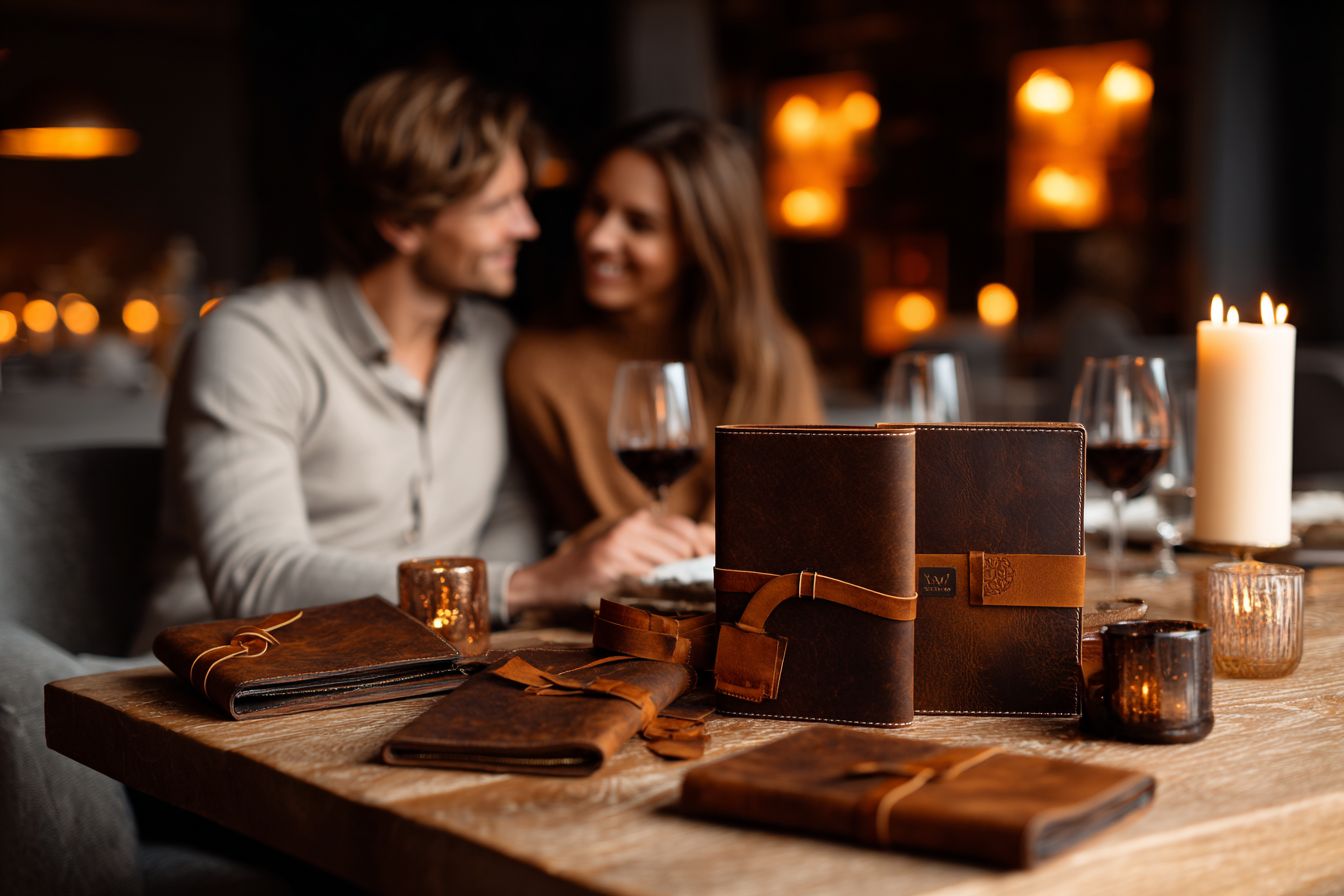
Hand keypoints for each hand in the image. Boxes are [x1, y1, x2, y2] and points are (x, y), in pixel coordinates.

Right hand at [506, 510, 714, 612]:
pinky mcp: (611, 561)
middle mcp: (629, 527)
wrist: (550, 581)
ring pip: (669, 557)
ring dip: (679, 575)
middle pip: (682, 538)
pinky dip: (657, 584)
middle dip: (696, 559)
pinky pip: (647, 573)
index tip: (713, 560)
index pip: (683, 525)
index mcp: (635, 522)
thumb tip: (696, 551)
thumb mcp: (622, 549)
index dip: (703, 542)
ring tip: (681, 588)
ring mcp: (620, 543)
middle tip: (702, 578)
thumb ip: (652, 546)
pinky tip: (657, 593)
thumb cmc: (591, 569)